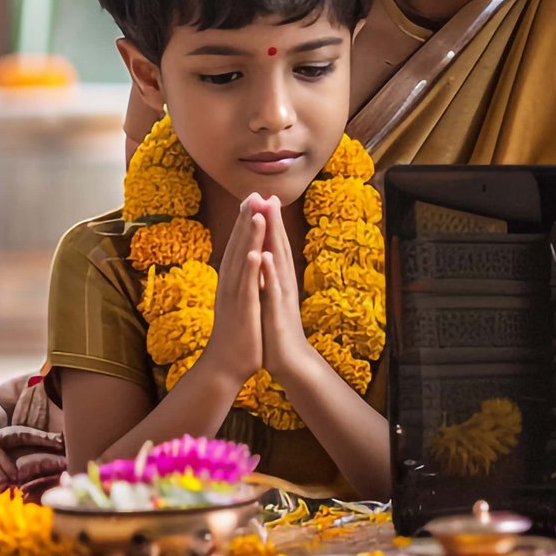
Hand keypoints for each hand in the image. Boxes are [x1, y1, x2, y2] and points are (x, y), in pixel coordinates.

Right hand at [202, 198, 264, 383]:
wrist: (226, 367)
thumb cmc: (237, 334)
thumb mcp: (240, 302)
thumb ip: (242, 282)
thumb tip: (245, 262)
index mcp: (232, 282)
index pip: (238, 246)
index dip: (245, 223)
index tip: (252, 200)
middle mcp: (230, 285)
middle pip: (237, 247)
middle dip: (245, 221)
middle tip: (252, 194)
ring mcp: (234, 298)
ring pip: (241, 262)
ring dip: (247, 238)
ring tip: (255, 213)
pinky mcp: (242, 313)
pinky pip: (246, 288)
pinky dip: (249, 270)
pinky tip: (254, 253)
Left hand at [251, 196, 311, 383]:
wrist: (291, 360)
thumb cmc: (278, 330)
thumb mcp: (273, 300)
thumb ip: (271, 280)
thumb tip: (266, 260)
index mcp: (280, 279)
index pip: (276, 246)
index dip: (270, 223)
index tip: (264, 199)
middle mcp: (284, 282)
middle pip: (280, 247)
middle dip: (273, 221)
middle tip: (269, 195)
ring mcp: (282, 296)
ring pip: (278, 262)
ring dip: (273, 238)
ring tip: (267, 215)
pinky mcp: (278, 312)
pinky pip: (272, 289)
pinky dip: (269, 272)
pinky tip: (264, 256)